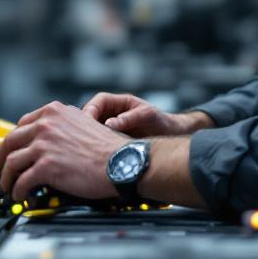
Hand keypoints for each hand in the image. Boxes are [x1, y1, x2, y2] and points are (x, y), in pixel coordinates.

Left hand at [0, 101, 129, 201]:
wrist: (122, 162)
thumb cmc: (108, 148)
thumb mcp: (82, 123)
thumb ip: (61, 127)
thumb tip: (46, 141)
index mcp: (54, 112)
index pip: (21, 125)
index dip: (13, 142)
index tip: (12, 152)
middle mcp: (46, 125)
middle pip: (10, 142)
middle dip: (2, 160)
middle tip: (3, 172)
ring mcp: (44, 145)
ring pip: (11, 162)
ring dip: (7, 179)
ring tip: (9, 188)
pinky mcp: (46, 166)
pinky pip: (22, 181)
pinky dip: (18, 191)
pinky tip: (22, 196)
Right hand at [82, 92, 212, 137]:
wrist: (173, 136)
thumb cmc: (162, 122)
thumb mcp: (148, 115)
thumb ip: (130, 118)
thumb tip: (109, 124)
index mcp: (119, 103)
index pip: (98, 102)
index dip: (90, 110)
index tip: (87, 122)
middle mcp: (112, 115)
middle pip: (91, 117)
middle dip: (86, 126)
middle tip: (84, 138)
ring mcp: (112, 129)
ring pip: (93, 132)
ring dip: (90, 139)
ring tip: (90, 149)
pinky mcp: (113, 143)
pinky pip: (101, 144)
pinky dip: (98, 149)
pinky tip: (98, 156)